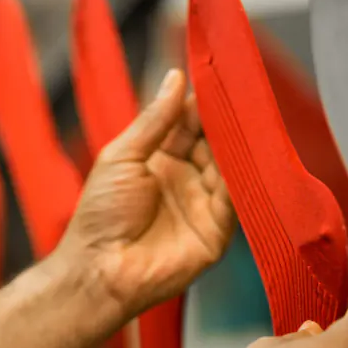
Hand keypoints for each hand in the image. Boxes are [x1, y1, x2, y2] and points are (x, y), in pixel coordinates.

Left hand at [57, 69, 235, 314]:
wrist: (99, 269)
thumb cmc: (100, 216)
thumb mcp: (122, 155)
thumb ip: (154, 119)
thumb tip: (175, 78)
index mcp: (159, 159)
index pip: (190, 123)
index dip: (203, 103)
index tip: (218, 78)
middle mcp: (185, 179)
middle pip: (215, 142)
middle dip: (227, 120)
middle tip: (240, 95)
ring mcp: (203, 204)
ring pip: (230, 167)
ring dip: (239, 145)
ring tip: (247, 118)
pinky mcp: (217, 231)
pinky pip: (237, 200)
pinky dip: (244, 177)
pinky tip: (246, 155)